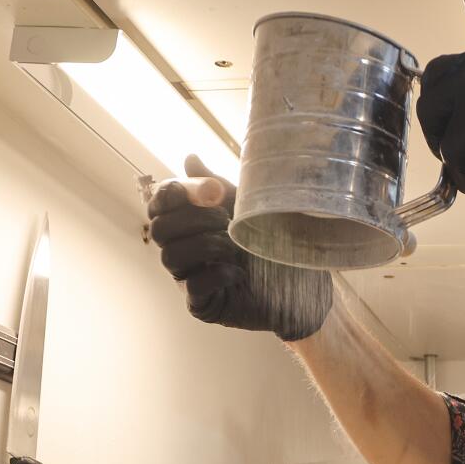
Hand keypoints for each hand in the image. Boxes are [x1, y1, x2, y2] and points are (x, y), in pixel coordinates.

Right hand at [146, 156, 333, 341]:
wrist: (305, 284)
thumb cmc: (275, 242)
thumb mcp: (248, 206)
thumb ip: (217, 186)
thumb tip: (190, 159)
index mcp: (191, 224)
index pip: (159, 207)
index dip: (169, 195)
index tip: (197, 191)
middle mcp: (185, 250)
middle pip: (159, 229)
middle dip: (192, 219)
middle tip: (225, 220)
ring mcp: (190, 279)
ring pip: (171, 257)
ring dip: (205, 245)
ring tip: (234, 247)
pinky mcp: (203, 304)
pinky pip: (192, 286)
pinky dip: (215, 274)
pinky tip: (237, 272)